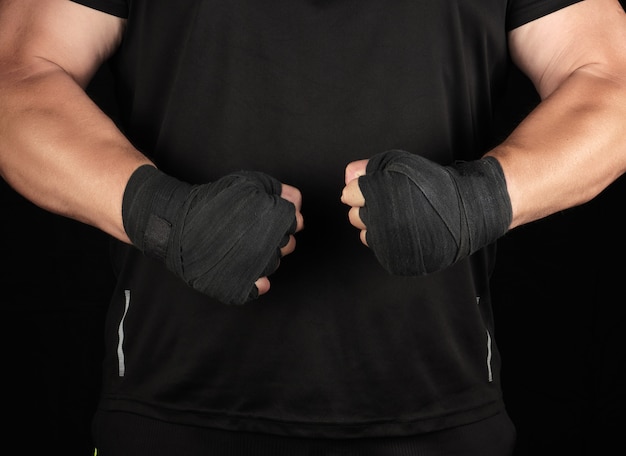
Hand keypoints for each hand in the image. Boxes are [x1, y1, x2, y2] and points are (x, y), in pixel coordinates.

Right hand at [122, 166, 302, 304]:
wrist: (177, 222)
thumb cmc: (213, 200)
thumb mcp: (247, 182)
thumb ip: (276, 189)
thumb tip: (294, 200)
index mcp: (271, 221)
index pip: (295, 222)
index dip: (285, 217)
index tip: (269, 215)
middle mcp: (265, 247)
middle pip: (287, 245)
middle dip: (278, 235)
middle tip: (255, 228)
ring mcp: (252, 268)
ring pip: (273, 265)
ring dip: (266, 255)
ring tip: (244, 244)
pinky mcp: (237, 286)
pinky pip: (257, 288)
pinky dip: (257, 283)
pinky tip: (253, 274)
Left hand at [341, 150, 511, 275]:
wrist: (465, 209)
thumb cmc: (433, 184)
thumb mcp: (400, 163)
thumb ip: (369, 167)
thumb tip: (347, 175)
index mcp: (378, 194)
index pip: (350, 194)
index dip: (364, 189)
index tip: (380, 189)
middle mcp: (380, 220)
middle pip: (354, 215)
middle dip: (368, 208)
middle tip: (391, 203)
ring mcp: (388, 242)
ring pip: (365, 234)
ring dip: (375, 225)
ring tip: (399, 217)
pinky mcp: (395, 259)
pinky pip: (378, 249)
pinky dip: (386, 241)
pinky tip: (403, 230)